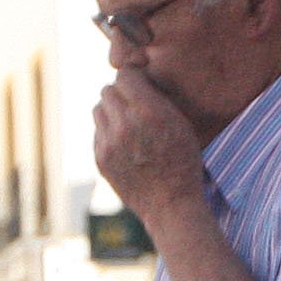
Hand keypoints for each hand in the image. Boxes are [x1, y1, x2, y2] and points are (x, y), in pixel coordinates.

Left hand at [93, 66, 205, 220]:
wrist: (171, 206)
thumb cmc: (182, 162)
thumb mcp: (181, 124)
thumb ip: (156, 99)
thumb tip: (135, 77)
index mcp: (149, 113)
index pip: (124, 75)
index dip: (132, 79)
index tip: (139, 86)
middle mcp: (126, 125)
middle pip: (107, 90)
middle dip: (120, 95)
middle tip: (133, 107)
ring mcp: (109, 143)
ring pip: (98, 109)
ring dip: (111, 112)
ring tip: (128, 125)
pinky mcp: (101, 158)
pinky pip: (97, 132)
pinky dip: (108, 133)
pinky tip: (125, 145)